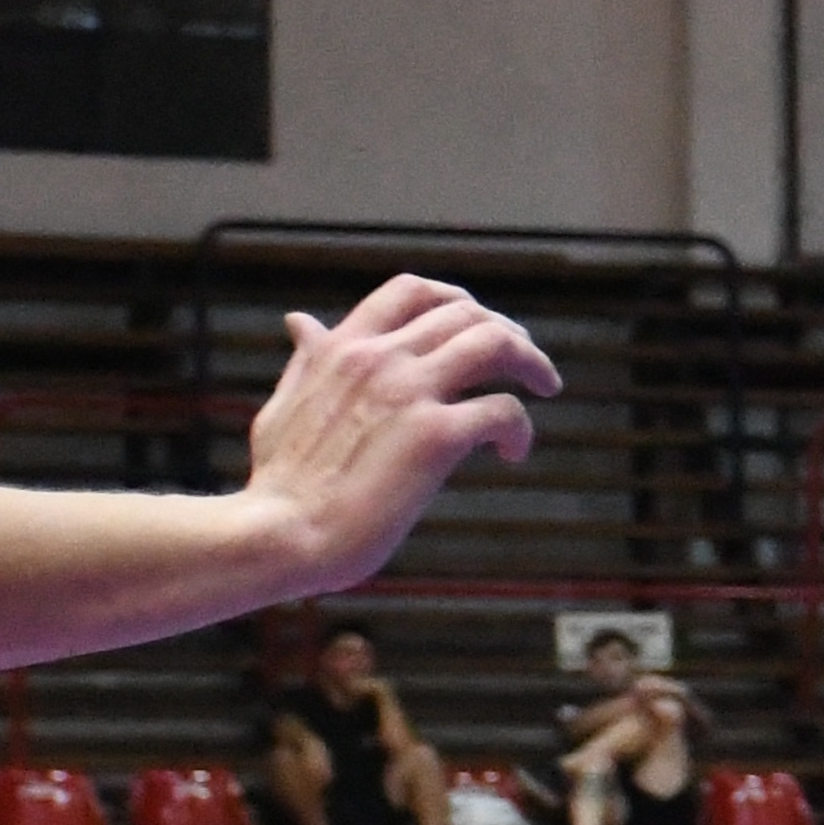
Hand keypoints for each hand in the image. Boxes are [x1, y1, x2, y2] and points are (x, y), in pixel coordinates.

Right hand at [245, 276, 557, 587]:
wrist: (278, 533)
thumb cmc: (282, 482)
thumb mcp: (285, 404)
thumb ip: (307, 361)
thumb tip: (300, 320)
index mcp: (343, 348)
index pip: (412, 291)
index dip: (459, 301)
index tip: (482, 324)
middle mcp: (379, 359)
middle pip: (467, 314)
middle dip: (509, 333)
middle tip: (528, 364)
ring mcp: (408, 393)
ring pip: (495, 344)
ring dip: (532, 362)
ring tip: (545, 387)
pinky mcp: (435, 437)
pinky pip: (504, 410)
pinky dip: (521, 428)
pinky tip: (513, 452)